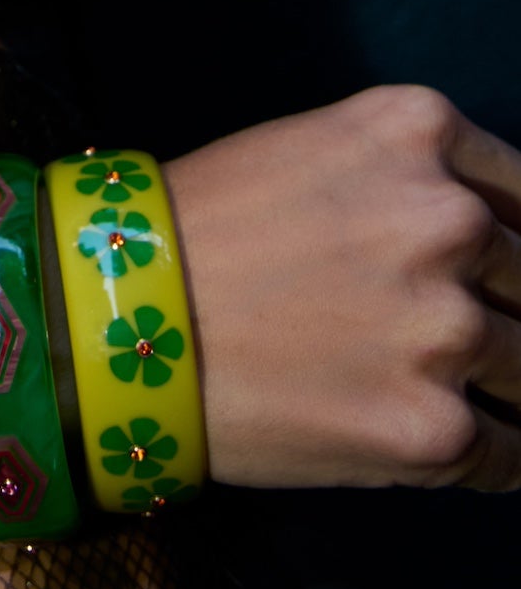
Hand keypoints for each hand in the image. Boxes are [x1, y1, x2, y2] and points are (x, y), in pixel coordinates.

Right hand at [165, 85, 520, 489]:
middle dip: (496, 308)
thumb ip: (408, 182)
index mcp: (419, 132)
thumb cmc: (198, 225)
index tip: (488, 272)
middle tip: (422, 328)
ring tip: (409, 383)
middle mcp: (449, 219)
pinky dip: (479, 454)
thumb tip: (489, 242)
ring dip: (487, 384)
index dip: (505, 240)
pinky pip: (514, 457)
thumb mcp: (313, 153)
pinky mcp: (434, 428)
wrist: (109, 311)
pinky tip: (411, 431)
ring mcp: (448, 327)